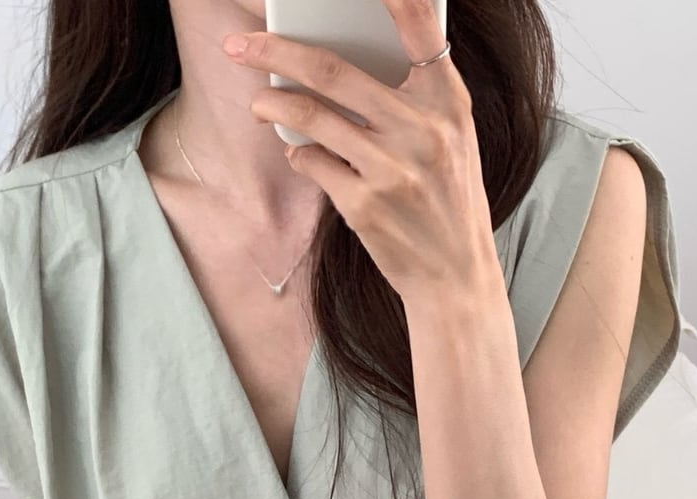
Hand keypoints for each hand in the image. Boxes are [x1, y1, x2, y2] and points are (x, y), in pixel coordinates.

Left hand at [223, 0, 498, 304]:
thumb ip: (417, 95)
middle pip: (332, 69)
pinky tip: (300, 154)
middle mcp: (423, 128)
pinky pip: (312, 162)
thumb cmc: (447, 202)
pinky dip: (299, 154)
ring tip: (260, 104)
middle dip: (275, 50)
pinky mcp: (365, 204)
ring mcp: (392, 167)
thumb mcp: (453, 139)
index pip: (419, 23)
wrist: (457, 277)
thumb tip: (346, 53)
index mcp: (448, 101)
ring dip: (273, 106)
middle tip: (240, 44)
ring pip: (311, 116)